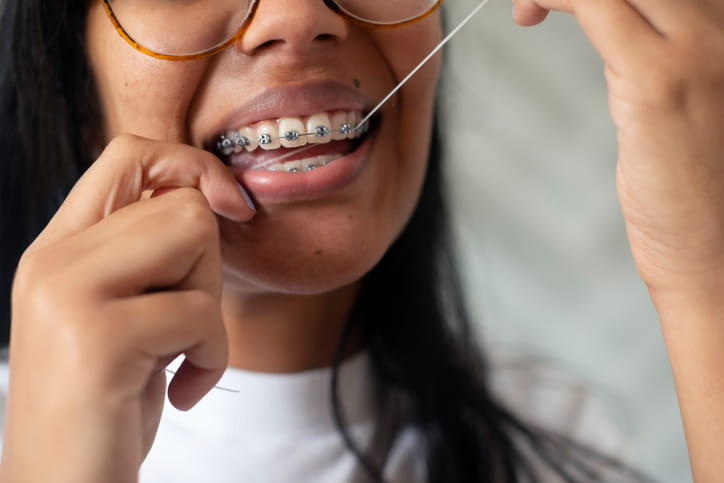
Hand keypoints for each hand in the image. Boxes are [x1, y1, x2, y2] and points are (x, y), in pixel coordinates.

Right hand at [0, 135, 254, 482]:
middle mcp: (53, 259)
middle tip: (181, 323)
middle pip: (182, 203)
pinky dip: (212, 357)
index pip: (129, 154)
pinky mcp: (98, 337)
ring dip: (209, 305)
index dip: (191, 166)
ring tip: (177, 352)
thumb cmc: (110, 402)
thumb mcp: (124, 313)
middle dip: (207, 267)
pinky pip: (201, 312)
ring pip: (195, 237)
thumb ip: (149, 253)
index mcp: (59, 248)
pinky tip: (180, 390)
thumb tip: (211, 196)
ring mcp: (68, 293)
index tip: (232, 206)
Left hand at [513, 3, 723, 477]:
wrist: (719, 257)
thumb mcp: (687, 106)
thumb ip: (664, 59)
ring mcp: (700, 48)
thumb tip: (621, 30)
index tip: (561, 1)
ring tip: (527, 7)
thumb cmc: (701, 194)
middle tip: (535, 2)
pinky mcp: (658, 82)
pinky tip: (530, 11)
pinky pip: (596, 5)